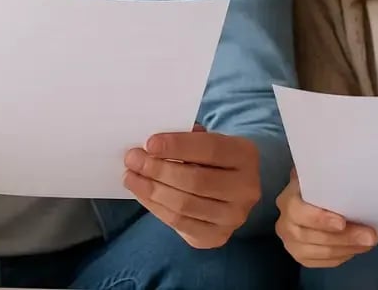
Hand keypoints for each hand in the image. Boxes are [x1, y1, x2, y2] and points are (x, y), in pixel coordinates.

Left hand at [123, 124, 260, 248]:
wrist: (231, 188)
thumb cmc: (212, 158)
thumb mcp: (206, 141)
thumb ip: (185, 140)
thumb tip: (149, 148)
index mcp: (245, 155)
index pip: (210, 149)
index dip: (178, 146)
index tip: (149, 143)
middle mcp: (246, 188)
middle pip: (196, 180)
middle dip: (158, 170)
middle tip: (133, 159)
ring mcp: (234, 216)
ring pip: (185, 204)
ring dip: (151, 190)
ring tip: (131, 176)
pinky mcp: (218, 236)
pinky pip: (179, 223)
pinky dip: (155, 207)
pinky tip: (141, 193)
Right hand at [276, 169, 377, 267]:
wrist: (309, 198)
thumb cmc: (318, 184)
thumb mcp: (318, 174)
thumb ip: (326, 173)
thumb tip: (346, 164)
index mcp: (287, 200)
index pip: (299, 212)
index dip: (319, 219)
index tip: (342, 222)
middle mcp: (284, 224)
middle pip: (312, 236)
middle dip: (344, 238)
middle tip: (371, 236)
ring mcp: (291, 243)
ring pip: (320, 252)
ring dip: (348, 248)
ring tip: (369, 242)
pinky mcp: (301, 257)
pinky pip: (323, 262)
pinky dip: (343, 257)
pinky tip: (357, 248)